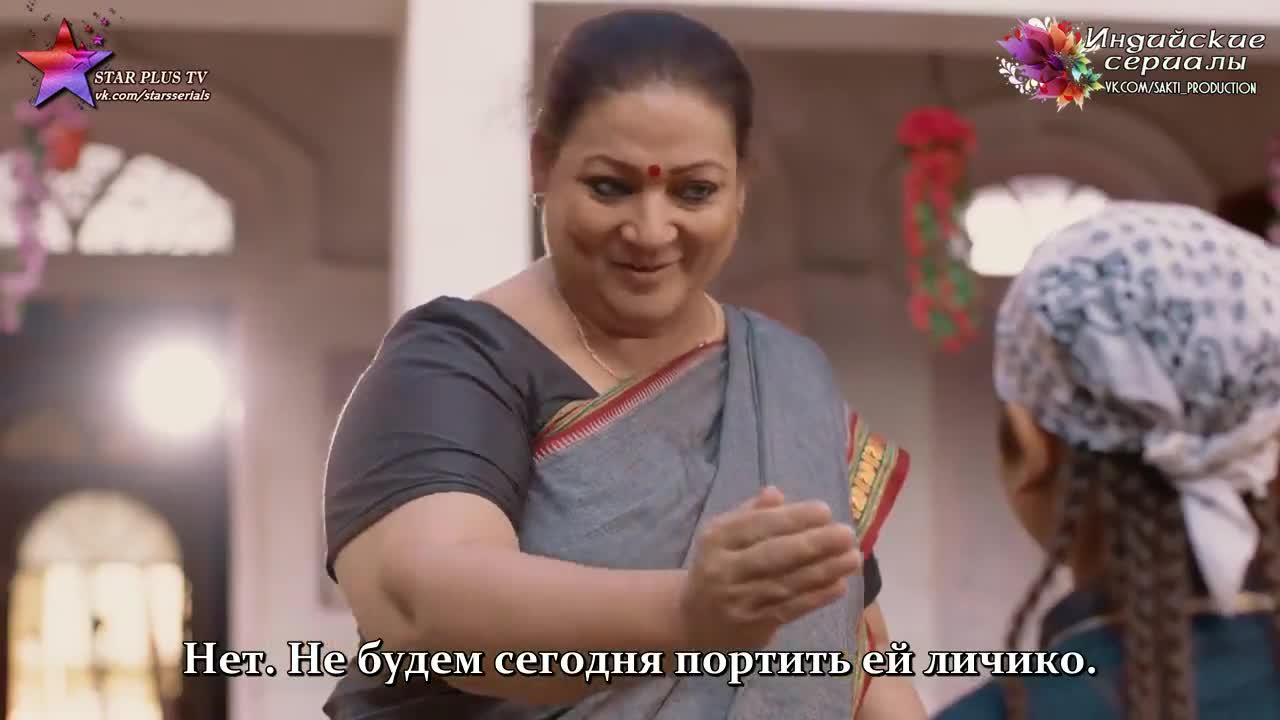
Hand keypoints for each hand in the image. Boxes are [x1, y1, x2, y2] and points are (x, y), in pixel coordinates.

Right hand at [678, 486, 861, 649]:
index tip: (825, 510)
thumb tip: (776, 493)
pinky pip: (790, 609)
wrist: (694, 619)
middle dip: (813, 544)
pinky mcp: (752, 627)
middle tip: (846, 533)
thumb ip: (750, 514)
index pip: (756, 525)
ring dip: (824, 571)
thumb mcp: (723, 536)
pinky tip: (839, 584)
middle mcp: (723, 570)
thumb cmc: (719, 566)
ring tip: (853, 557)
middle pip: (772, 556)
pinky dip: (817, 597)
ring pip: (786, 584)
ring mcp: (738, 601)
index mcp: (715, 540)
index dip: (792, 518)